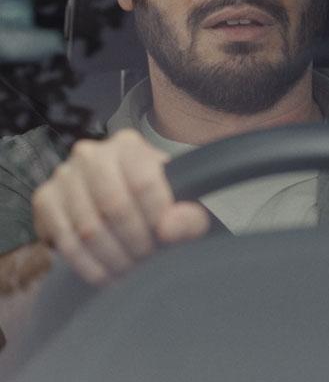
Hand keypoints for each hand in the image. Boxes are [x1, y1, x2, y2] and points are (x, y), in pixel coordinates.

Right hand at [32, 129, 209, 284]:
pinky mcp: (44, 200)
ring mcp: (63, 176)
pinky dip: (88, 266)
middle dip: (135, 242)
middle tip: (147, 261)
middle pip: (115, 206)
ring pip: (89, 227)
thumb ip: (189, 217)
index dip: (157, 219)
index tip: (165, 241)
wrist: (124, 204)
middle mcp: (90, 154)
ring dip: (112, 258)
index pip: (144, 183)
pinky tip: (106, 276)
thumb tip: (169, 228)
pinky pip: (65, 241)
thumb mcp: (183, 207)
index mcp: (128, 145)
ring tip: (130, 270)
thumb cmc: (156, 203)